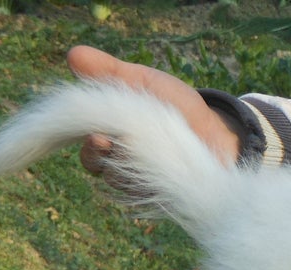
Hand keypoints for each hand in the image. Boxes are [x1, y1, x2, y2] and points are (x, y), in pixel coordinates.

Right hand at [66, 45, 240, 180]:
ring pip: (117, 180)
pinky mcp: (159, 194)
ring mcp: (138, 179)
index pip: (77, 137)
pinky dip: (148, 179)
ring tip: (140, 149)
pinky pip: (144, 193)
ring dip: (123, 164)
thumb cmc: (175, 105)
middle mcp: (117, 158)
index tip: (90, 128)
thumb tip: (74, 54)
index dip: (74, 135)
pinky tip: (160, 167)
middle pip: (93, 163)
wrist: (215, 130)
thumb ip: (111, 71)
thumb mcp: (143, 81)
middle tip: (103, 141)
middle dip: (94, 153)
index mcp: (107, 130)